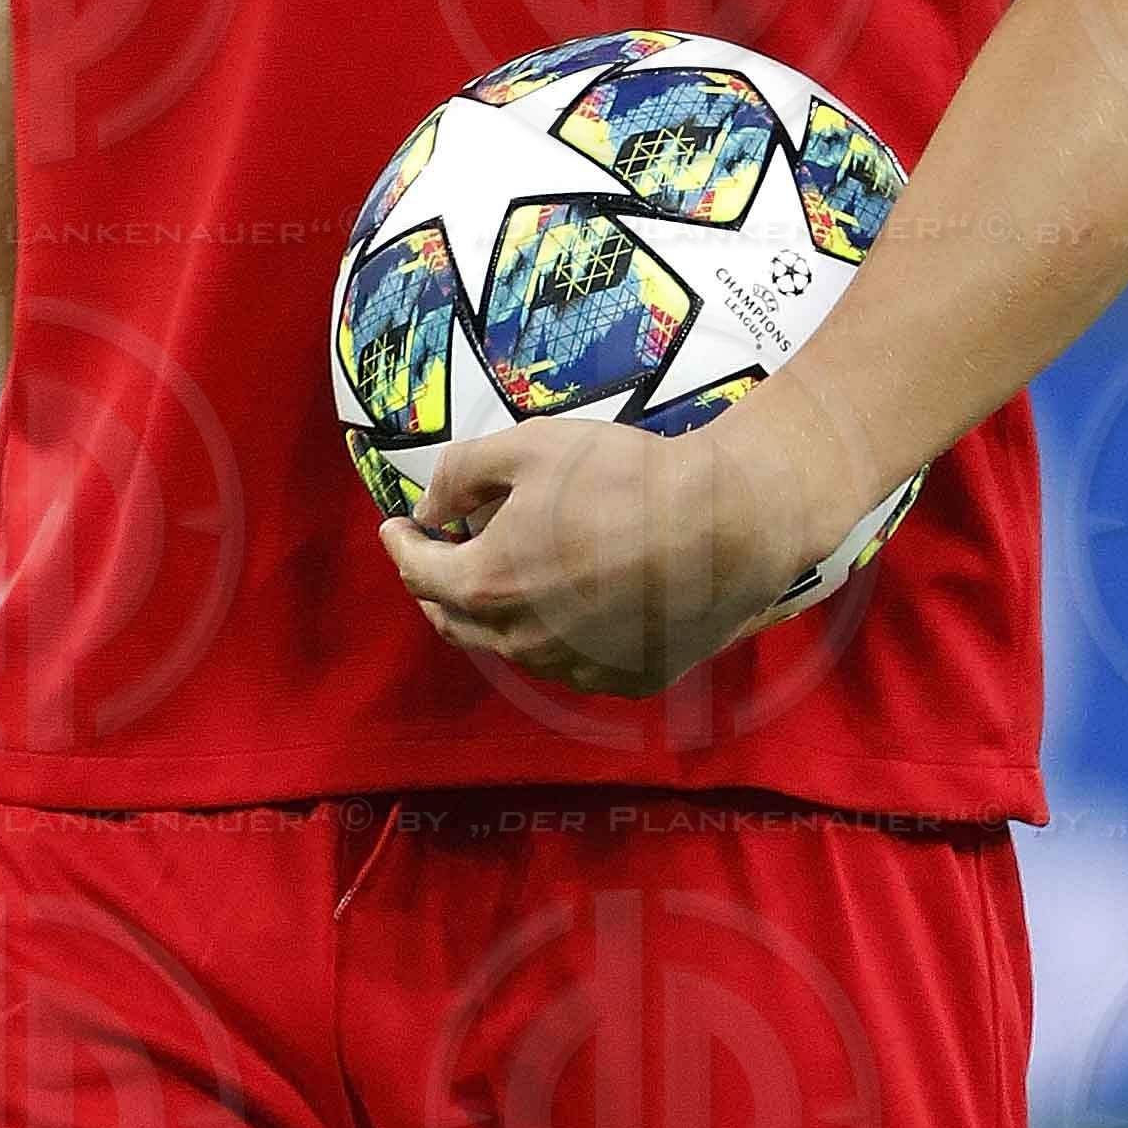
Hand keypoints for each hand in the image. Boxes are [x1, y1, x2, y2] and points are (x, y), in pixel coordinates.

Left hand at [377, 405, 830, 696]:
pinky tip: (569, 604)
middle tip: (437, 557)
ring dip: (498, 613)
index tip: (397, 527)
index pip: (419, 574)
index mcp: (489, 584)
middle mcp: (523, 641)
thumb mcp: (529, 446)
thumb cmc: (627, 476)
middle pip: (456, 622)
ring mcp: (575, 669)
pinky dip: (553, 634)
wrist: (730, 522)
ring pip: (513, 646)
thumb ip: (461, 474)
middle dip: (437, 587)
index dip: (401, 546)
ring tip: (508, 576)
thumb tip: (428, 509)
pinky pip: (570, 662)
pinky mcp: (625, 681)